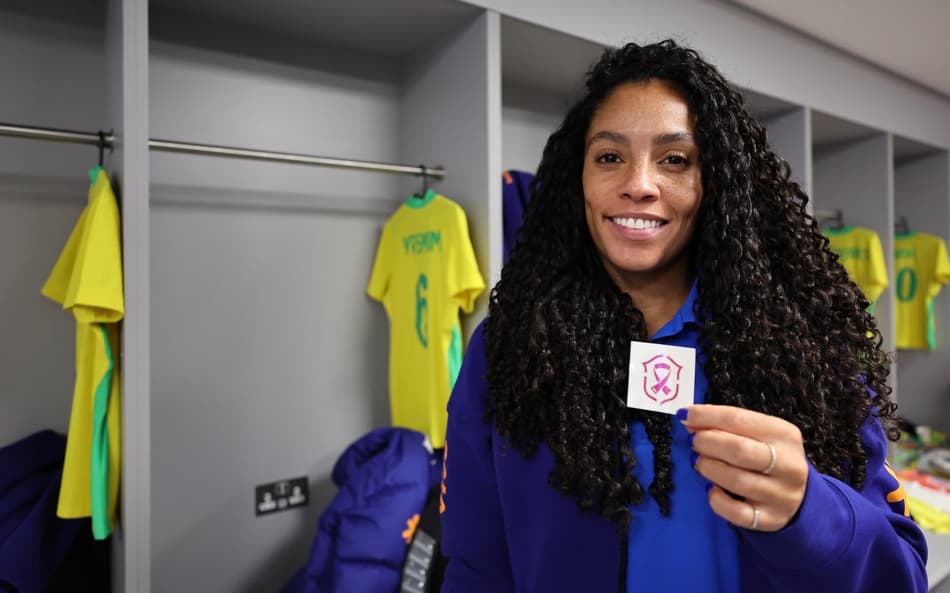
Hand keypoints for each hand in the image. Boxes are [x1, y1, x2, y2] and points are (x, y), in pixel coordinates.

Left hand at [679, 404, 808, 531]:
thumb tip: (690, 419)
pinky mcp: (770, 519)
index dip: (707, 416)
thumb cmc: (769, 457)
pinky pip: (736, 512)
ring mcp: (781, 495)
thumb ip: (727, 426)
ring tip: (699, 462)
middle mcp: (788, 465)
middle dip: (707, 443)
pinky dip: (716, 499)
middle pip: (739, 450)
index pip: (739, 419)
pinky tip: (712, 489)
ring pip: (736, 480)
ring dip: (709, 468)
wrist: (798, 496)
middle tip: (694, 441)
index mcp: (784, 435)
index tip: (685, 414)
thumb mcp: (757, 434)